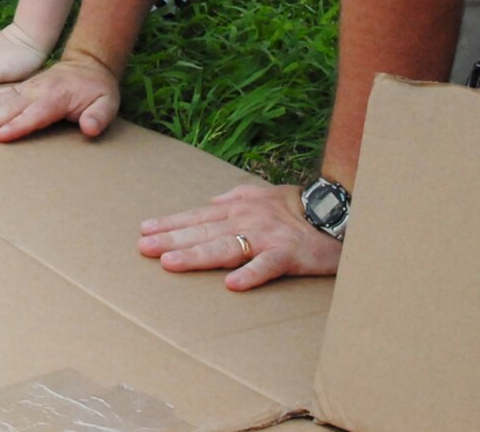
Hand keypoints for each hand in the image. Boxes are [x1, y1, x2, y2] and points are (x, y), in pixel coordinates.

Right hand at [0, 49, 120, 139]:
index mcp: (55, 98)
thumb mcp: (108, 102)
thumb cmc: (98, 88)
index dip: (17, 126)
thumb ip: (99, 116)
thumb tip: (90, 129)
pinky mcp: (20, 90)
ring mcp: (26, 89)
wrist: (89, 64)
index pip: (34, 115)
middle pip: (8, 108)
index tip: (0, 135)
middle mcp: (36, 92)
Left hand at [137, 182, 340, 290]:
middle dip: (171, 239)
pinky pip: (267, 265)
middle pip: (203, 231)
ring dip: (196, 254)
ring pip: (226, 247)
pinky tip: (232, 284)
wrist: (336, 212)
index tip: (144, 230)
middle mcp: (247, 219)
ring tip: (170, 263)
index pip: (197, 216)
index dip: (170, 223)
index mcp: (238, 207)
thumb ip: (234, 197)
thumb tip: (210, 201)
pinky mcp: (289, 254)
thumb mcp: (262, 194)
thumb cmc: (296, 207)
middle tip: (143, 248)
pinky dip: (251, 274)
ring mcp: (267, 237)